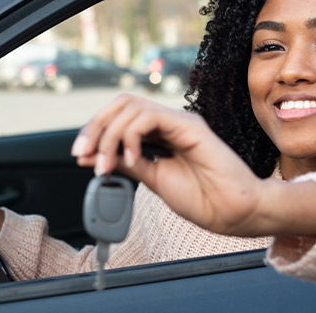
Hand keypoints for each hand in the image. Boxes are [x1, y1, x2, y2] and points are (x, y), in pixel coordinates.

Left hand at [72, 94, 269, 235]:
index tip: (82, 156)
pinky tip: (130, 156)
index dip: (96, 131)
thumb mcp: (154, 179)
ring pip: (131, 107)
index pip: (121, 117)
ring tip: (107, 163)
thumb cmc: (204, 198)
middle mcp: (170, 123)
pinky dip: (130, 134)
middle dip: (96, 127)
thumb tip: (94, 156)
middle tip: (84, 154)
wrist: (233, 212)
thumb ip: (128, 163)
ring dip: (109, 134)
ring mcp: (180, 122)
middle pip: (122, 104)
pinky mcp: (190, 125)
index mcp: (162, 135)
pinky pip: (149, 116)